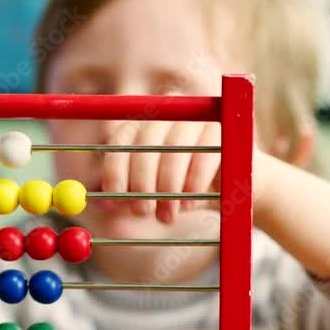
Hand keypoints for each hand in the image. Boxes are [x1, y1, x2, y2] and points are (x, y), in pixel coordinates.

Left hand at [102, 121, 220, 222]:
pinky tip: (188, 203)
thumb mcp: (152, 192)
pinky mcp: (222, 133)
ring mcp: (196, 120)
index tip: (114, 198)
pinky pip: (204, 156)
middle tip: (142, 211)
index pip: (122, 140)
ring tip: (166, 215)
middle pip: (146, 141)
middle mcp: (168, 114)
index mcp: (145, 124)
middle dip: (141, 181)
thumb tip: (104, 203)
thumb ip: (129, 193)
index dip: (114, 169)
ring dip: (167, 186)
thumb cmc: (181, 190)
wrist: (224, 188)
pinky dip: (193, 182)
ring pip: (174, 148)